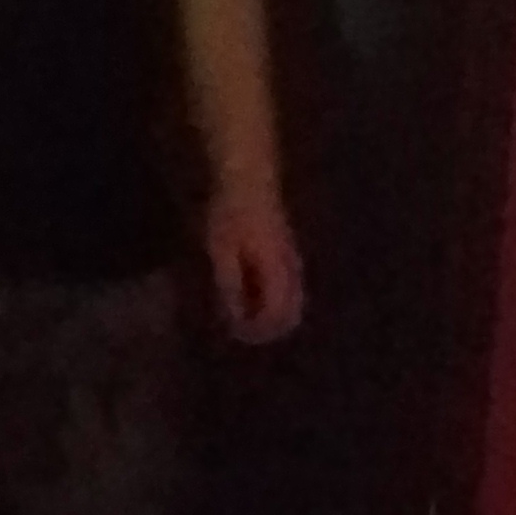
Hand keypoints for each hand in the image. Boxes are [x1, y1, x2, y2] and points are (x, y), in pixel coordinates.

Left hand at [206, 184, 305, 345]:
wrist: (248, 180)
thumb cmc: (231, 214)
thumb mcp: (223, 251)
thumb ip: (231, 284)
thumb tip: (235, 316)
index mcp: (279, 272)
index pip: (279, 315)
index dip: (259, 331)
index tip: (236, 333)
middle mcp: (292, 270)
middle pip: (290, 312)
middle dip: (268, 326)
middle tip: (240, 329)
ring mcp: (292, 260)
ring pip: (290, 300)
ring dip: (269, 312)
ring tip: (241, 314)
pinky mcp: (286, 252)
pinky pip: (285, 286)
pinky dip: (269, 297)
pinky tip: (248, 292)